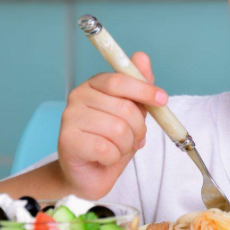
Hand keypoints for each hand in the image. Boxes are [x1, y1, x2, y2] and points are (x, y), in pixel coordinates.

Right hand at [57, 51, 166, 198]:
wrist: (89, 172)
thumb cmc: (111, 140)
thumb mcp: (132, 112)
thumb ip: (138, 86)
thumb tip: (141, 56)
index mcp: (94, 84)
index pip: (120, 81)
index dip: (144, 90)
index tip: (162, 99)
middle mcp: (78, 96)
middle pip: (124, 107)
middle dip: (138, 128)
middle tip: (135, 138)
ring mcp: (70, 118)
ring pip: (118, 129)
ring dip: (126, 145)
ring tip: (118, 148)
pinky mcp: (67, 140)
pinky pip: (106, 148)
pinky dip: (113, 157)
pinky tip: (105, 157)